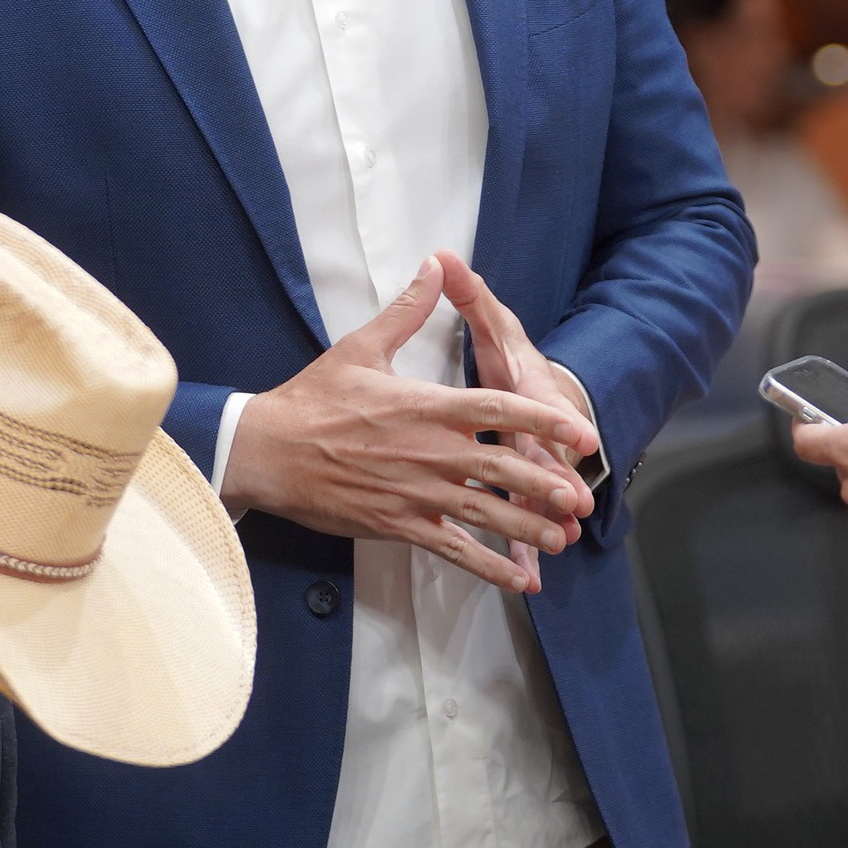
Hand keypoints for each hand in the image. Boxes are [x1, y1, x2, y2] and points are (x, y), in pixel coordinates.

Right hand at [227, 256, 595, 592]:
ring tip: (564, 538)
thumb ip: (407, 310)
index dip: (545, 420)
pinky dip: (488, 567)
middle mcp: (428, 452)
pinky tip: (520, 580)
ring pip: (484, 514)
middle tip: (582, 495)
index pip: (499, 410)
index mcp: (426, 406)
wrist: (266, 450)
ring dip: (528, 527)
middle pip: (502, 468)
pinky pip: (452, 550)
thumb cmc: (312, 398)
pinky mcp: (398, 525)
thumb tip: (434, 266)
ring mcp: (414, 493)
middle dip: (546, 482)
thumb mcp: (361, 346)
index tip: (580, 432)